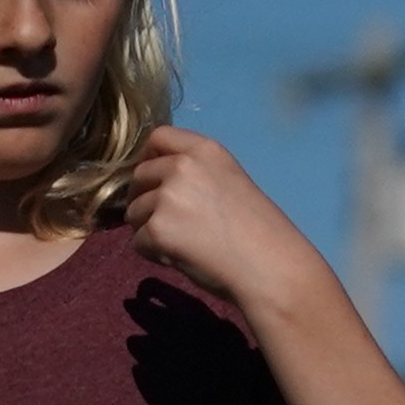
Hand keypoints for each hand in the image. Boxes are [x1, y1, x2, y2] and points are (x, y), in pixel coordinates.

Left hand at [111, 128, 319, 319]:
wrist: (270, 266)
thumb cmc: (259, 230)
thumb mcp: (230, 182)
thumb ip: (195, 173)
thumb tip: (158, 184)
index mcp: (206, 150)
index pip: (158, 137)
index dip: (151, 158)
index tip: (157, 179)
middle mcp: (182, 166)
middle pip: (139, 176)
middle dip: (145, 199)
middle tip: (170, 222)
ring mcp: (167, 196)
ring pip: (134, 212)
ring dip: (150, 229)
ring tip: (184, 244)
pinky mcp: (157, 229)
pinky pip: (138, 241)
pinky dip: (154, 253)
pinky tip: (183, 257)